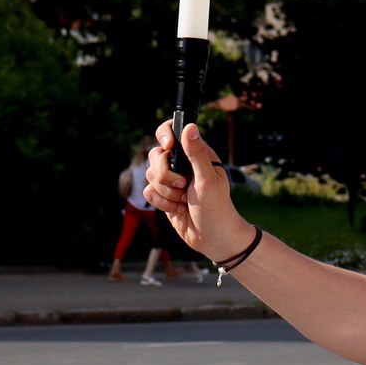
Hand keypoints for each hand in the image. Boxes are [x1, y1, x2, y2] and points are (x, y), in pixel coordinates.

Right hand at [145, 121, 254, 260]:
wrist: (213, 238)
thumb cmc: (217, 208)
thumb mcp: (208, 180)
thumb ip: (197, 154)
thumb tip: (189, 126)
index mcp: (196, 153)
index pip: (172, 130)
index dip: (164, 135)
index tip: (168, 147)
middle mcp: (182, 163)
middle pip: (155, 155)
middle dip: (165, 175)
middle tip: (184, 185)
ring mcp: (171, 180)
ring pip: (150, 175)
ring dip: (167, 192)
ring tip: (185, 200)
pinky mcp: (164, 195)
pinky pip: (149, 192)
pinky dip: (162, 203)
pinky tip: (179, 209)